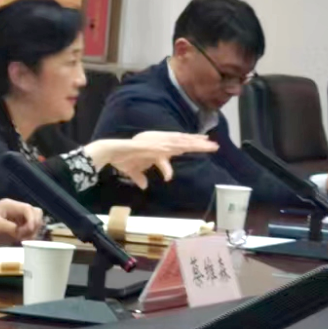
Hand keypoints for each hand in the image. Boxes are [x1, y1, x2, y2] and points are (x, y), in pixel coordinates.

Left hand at [0, 199, 43, 244]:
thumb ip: (14, 228)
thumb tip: (28, 232)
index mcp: (9, 205)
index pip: (28, 209)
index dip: (32, 220)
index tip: (30, 231)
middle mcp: (14, 209)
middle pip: (34, 212)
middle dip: (34, 224)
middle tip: (27, 235)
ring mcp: (16, 217)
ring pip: (34, 220)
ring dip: (33, 230)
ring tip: (24, 238)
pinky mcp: (16, 226)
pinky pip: (29, 228)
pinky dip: (29, 234)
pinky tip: (22, 240)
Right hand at [84, 132, 217, 188]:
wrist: (112, 152)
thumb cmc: (123, 159)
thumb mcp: (134, 171)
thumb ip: (140, 178)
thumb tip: (144, 186)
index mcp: (158, 149)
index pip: (179, 146)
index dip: (192, 145)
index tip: (205, 145)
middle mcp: (160, 145)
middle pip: (183, 143)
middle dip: (199, 144)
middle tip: (215, 145)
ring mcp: (157, 144)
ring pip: (180, 144)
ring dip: (194, 144)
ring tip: (208, 145)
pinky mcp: (153, 147)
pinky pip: (169, 149)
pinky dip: (179, 147)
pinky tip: (188, 148)